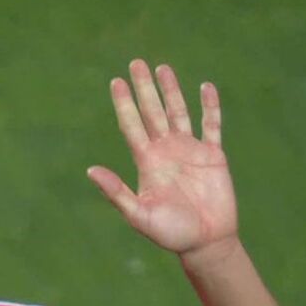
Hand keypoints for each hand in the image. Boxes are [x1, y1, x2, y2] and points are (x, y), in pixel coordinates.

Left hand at [86, 60, 237, 258]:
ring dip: (171, 91)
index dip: (124, 104)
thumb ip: (116, 192)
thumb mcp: (138, 214)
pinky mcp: (214, 156)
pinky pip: (212, 125)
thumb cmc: (170, 234)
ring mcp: (190, 151)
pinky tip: (205, 87)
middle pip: (152, 112)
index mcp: (147, 163)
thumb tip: (91, 170)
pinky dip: (210, 106)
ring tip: (162, 68)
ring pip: (179, 112)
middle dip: (144, 88)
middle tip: (135, 62)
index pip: (132, 126)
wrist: (205, 243)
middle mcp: (166, 152)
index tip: (116, 82)